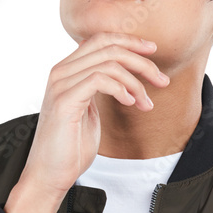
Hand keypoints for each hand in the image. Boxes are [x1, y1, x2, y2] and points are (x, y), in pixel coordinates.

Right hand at [20, 31, 169, 197]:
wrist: (50, 174)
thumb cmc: (71, 146)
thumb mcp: (89, 109)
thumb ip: (99, 88)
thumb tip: (121, 76)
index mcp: (67, 70)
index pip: (100, 39)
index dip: (130, 41)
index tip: (153, 51)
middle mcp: (61, 72)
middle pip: (108, 47)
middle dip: (141, 61)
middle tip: (162, 80)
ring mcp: (61, 85)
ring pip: (108, 63)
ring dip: (136, 82)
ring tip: (147, 103)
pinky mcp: (64, 101)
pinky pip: (99, 80)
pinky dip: (121, 89)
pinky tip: (131, 104)